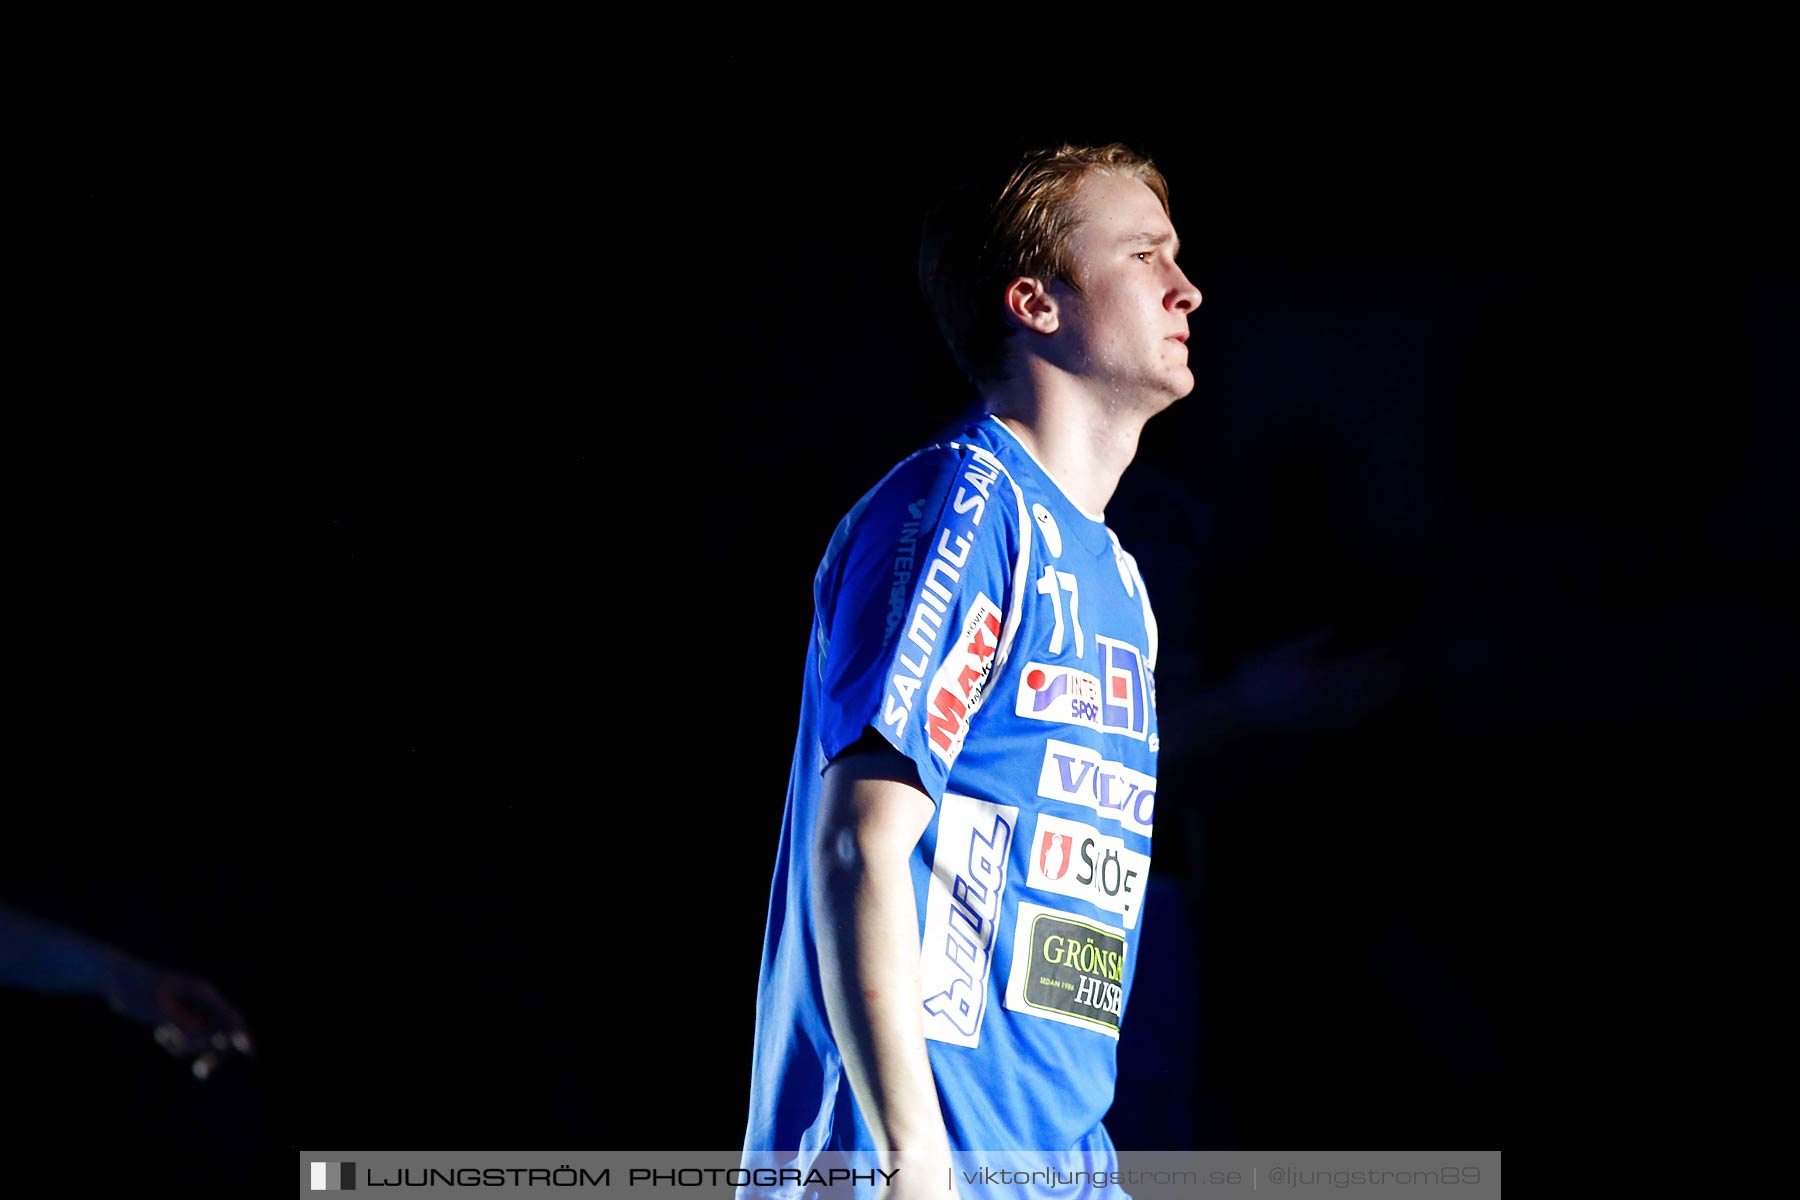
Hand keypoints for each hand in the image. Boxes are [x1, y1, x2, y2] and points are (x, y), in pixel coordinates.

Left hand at [103, 955, 253, 1079]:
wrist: (119, 981)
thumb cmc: (137, 988)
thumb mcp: (156, 1006)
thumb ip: (180, 1020)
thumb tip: (200, 1034)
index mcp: (202, 994)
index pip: (230, 1016)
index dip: (241, 1034)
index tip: (249, 1050)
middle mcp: (202, 1003)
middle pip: (221, 1032)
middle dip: (212, 1051)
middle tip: (201, 1072)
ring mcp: (192, 1011)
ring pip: (203, 1039)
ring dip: (188, 1046)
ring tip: (164, 1036)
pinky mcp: (181, 1019)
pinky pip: (188, 1040)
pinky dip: (177, 1044)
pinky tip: (160, 1034)